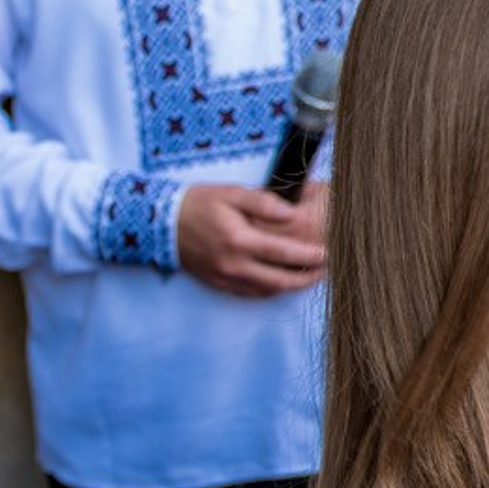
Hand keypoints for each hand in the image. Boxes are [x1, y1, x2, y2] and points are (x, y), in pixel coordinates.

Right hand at [175, 181, 327, 296]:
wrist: (159, 222)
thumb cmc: (197, 203)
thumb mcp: (230, 193)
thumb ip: (263, 202)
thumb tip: (291, 212)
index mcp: (238, 240)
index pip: (284, 253)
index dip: (310, 255)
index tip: (329, 253)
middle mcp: (233, 264)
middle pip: (281, 280)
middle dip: (308, 276)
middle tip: (327, 269)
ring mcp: (226, 277)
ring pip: (269, 291)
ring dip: (293, 286)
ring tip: (312, 275)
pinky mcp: (219, 283)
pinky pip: (253, 294)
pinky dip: (273, 290)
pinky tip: (285, 282)